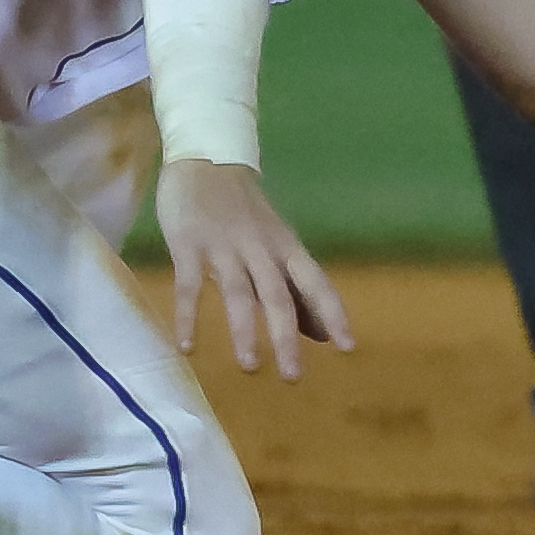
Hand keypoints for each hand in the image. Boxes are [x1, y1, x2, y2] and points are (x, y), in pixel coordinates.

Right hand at [155, 159, 354, 380]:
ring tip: (250, 366)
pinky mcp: (189, 245)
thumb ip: (293, 286)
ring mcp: (224, 246)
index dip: (332, 313)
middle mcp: (260, 248)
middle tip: (294, 377)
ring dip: (245, 331)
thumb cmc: (243, 207)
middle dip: (287, 337)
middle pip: (278, 296)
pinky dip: (189, 317)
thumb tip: (319, 333)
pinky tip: (187, 347)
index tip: (347, 348)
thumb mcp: (275, 241)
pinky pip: (191, 286)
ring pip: (239, 293)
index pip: (315, 282)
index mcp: (284, 246)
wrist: (204, 157)